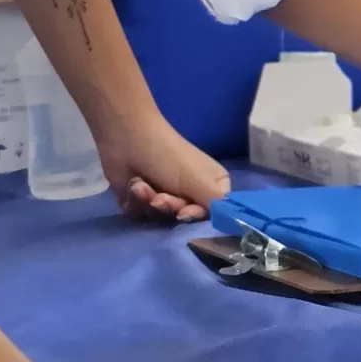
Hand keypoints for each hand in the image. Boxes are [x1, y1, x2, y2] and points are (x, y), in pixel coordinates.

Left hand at [97, 115, 229, 223]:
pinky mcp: (141, 202)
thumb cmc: (168, 156)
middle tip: (160, 197)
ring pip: (161, 219)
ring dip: (149, 203)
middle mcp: (191, 193)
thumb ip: (218, 206)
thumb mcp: (200, 181)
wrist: (126, 138)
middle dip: (169, 208)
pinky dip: (136, 202)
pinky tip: (133, 185)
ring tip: (141, 185)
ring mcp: (165, 197)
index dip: (196, 216)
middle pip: (184, 219)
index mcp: (212, 186)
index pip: (213, 214)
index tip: (183, 213)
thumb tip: (234, 224)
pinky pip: (142, 216)